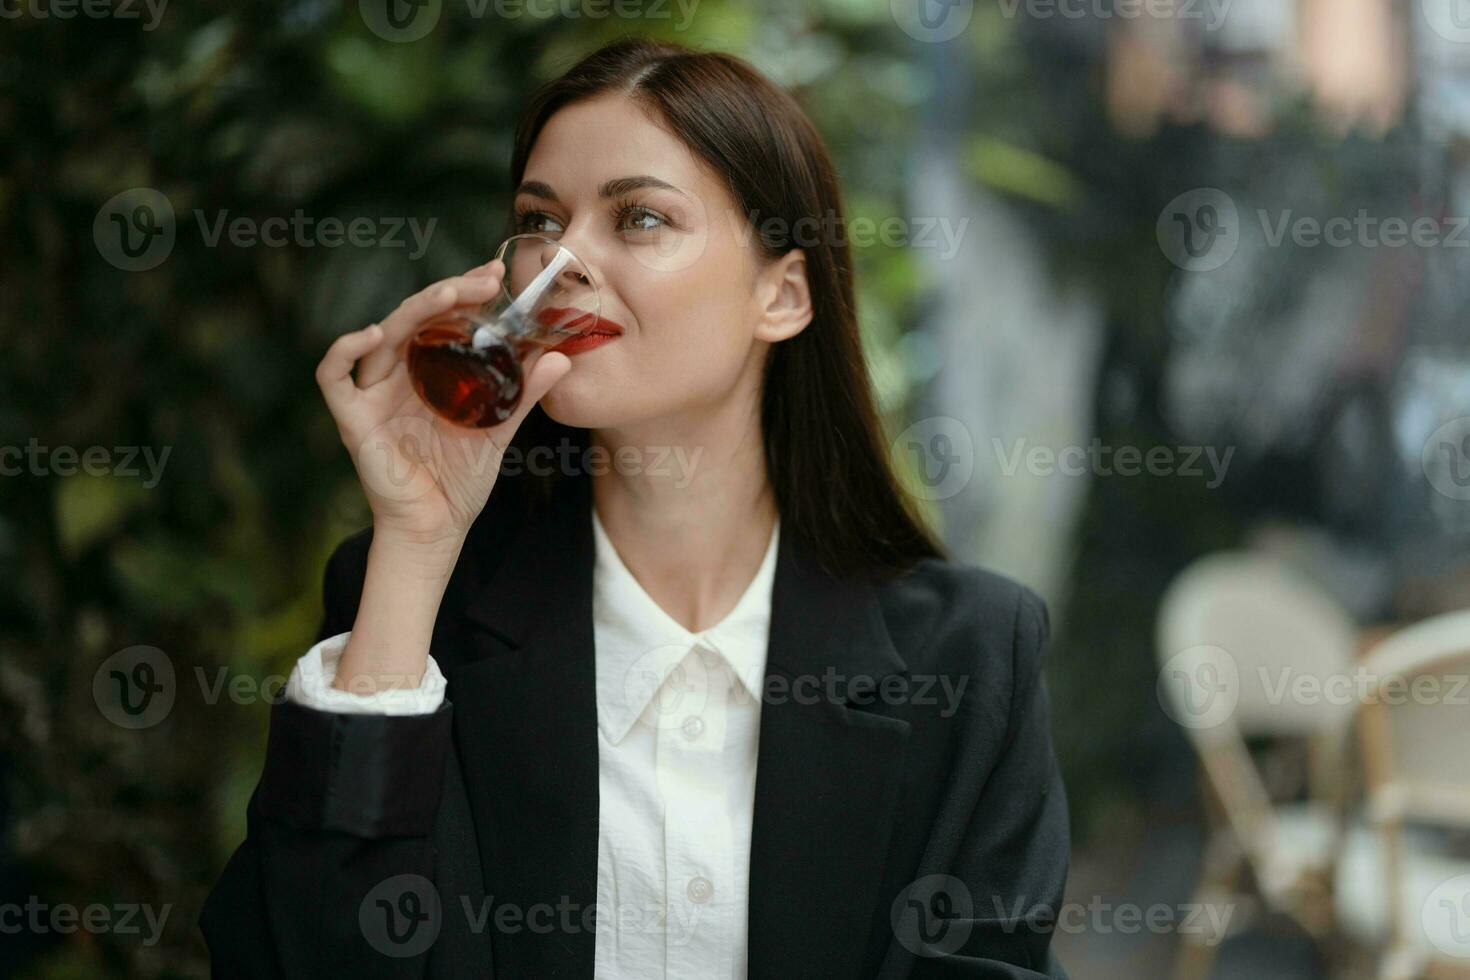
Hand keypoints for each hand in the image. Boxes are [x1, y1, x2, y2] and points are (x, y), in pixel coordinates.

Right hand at [315, 259, 571, 550]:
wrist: (437, 527)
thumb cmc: (461, 478)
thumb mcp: (500, 429)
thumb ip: (524, 393)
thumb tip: (560, 358)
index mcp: (429, 369)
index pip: (443, 317)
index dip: (465, 291)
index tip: (496, 274)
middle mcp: (398, 373)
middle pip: (415, 317)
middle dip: (449, 292)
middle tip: (484, 280)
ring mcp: (373, 393)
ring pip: (382, 335)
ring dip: (414, 309)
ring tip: (449, 293)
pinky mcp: (352, 417)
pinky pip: (333, 376)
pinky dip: (344, 349)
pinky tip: (372, 332)